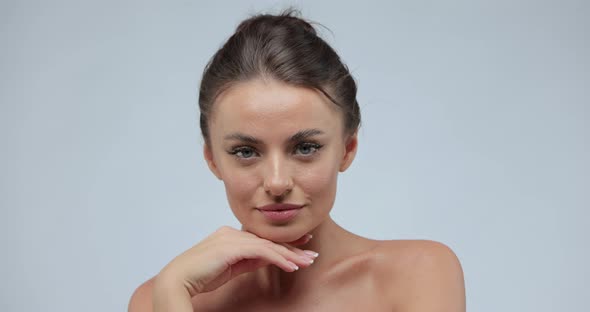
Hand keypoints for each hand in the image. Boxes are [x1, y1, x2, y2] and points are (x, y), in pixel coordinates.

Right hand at [153, 226, 318, 299]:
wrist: (178, 279)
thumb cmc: (199, 276)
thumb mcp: (230, 268)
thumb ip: (248, 261)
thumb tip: (268, 258)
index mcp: (229, 235)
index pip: (262, 239)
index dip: (282, 243)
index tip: (301, 247)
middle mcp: (232, 233)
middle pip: (268, 240)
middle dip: (292, 247)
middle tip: (311, 253)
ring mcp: (232, 238)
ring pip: (268, 245)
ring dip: (290, 254)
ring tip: (307, 262)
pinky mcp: (232, 247)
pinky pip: (262, 252)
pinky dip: (279, 258)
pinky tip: (292, 266)